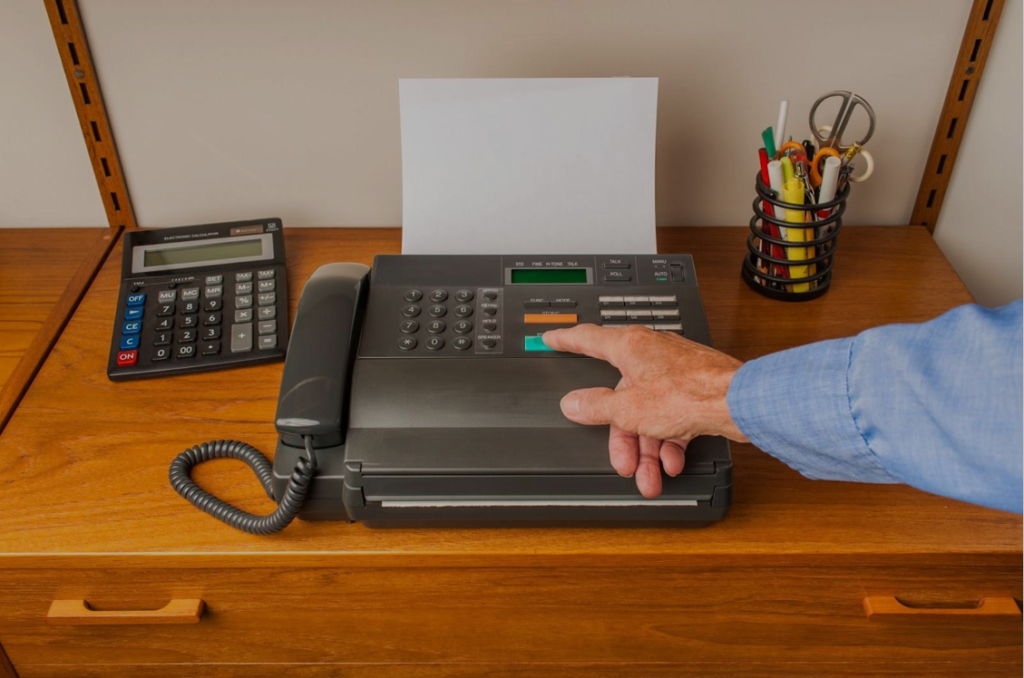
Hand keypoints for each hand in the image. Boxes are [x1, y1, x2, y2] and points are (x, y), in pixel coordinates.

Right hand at [542, 325, 746, 497]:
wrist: (738, 402)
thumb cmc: (688, 393)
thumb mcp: (628, 409)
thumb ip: (596, 407)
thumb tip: (574, 403)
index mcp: (630, 347)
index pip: (588, 339)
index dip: (566, 340)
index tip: (552, 339)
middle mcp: (652, 354)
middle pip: (622, 397)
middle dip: (621, 438)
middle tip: (621, 463)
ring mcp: (674, 372)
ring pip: (649, 413)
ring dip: (647, 450)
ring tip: (649, 477)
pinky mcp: (694, 390)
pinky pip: (672, 418)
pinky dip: (669, 442)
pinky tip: (672, 463)